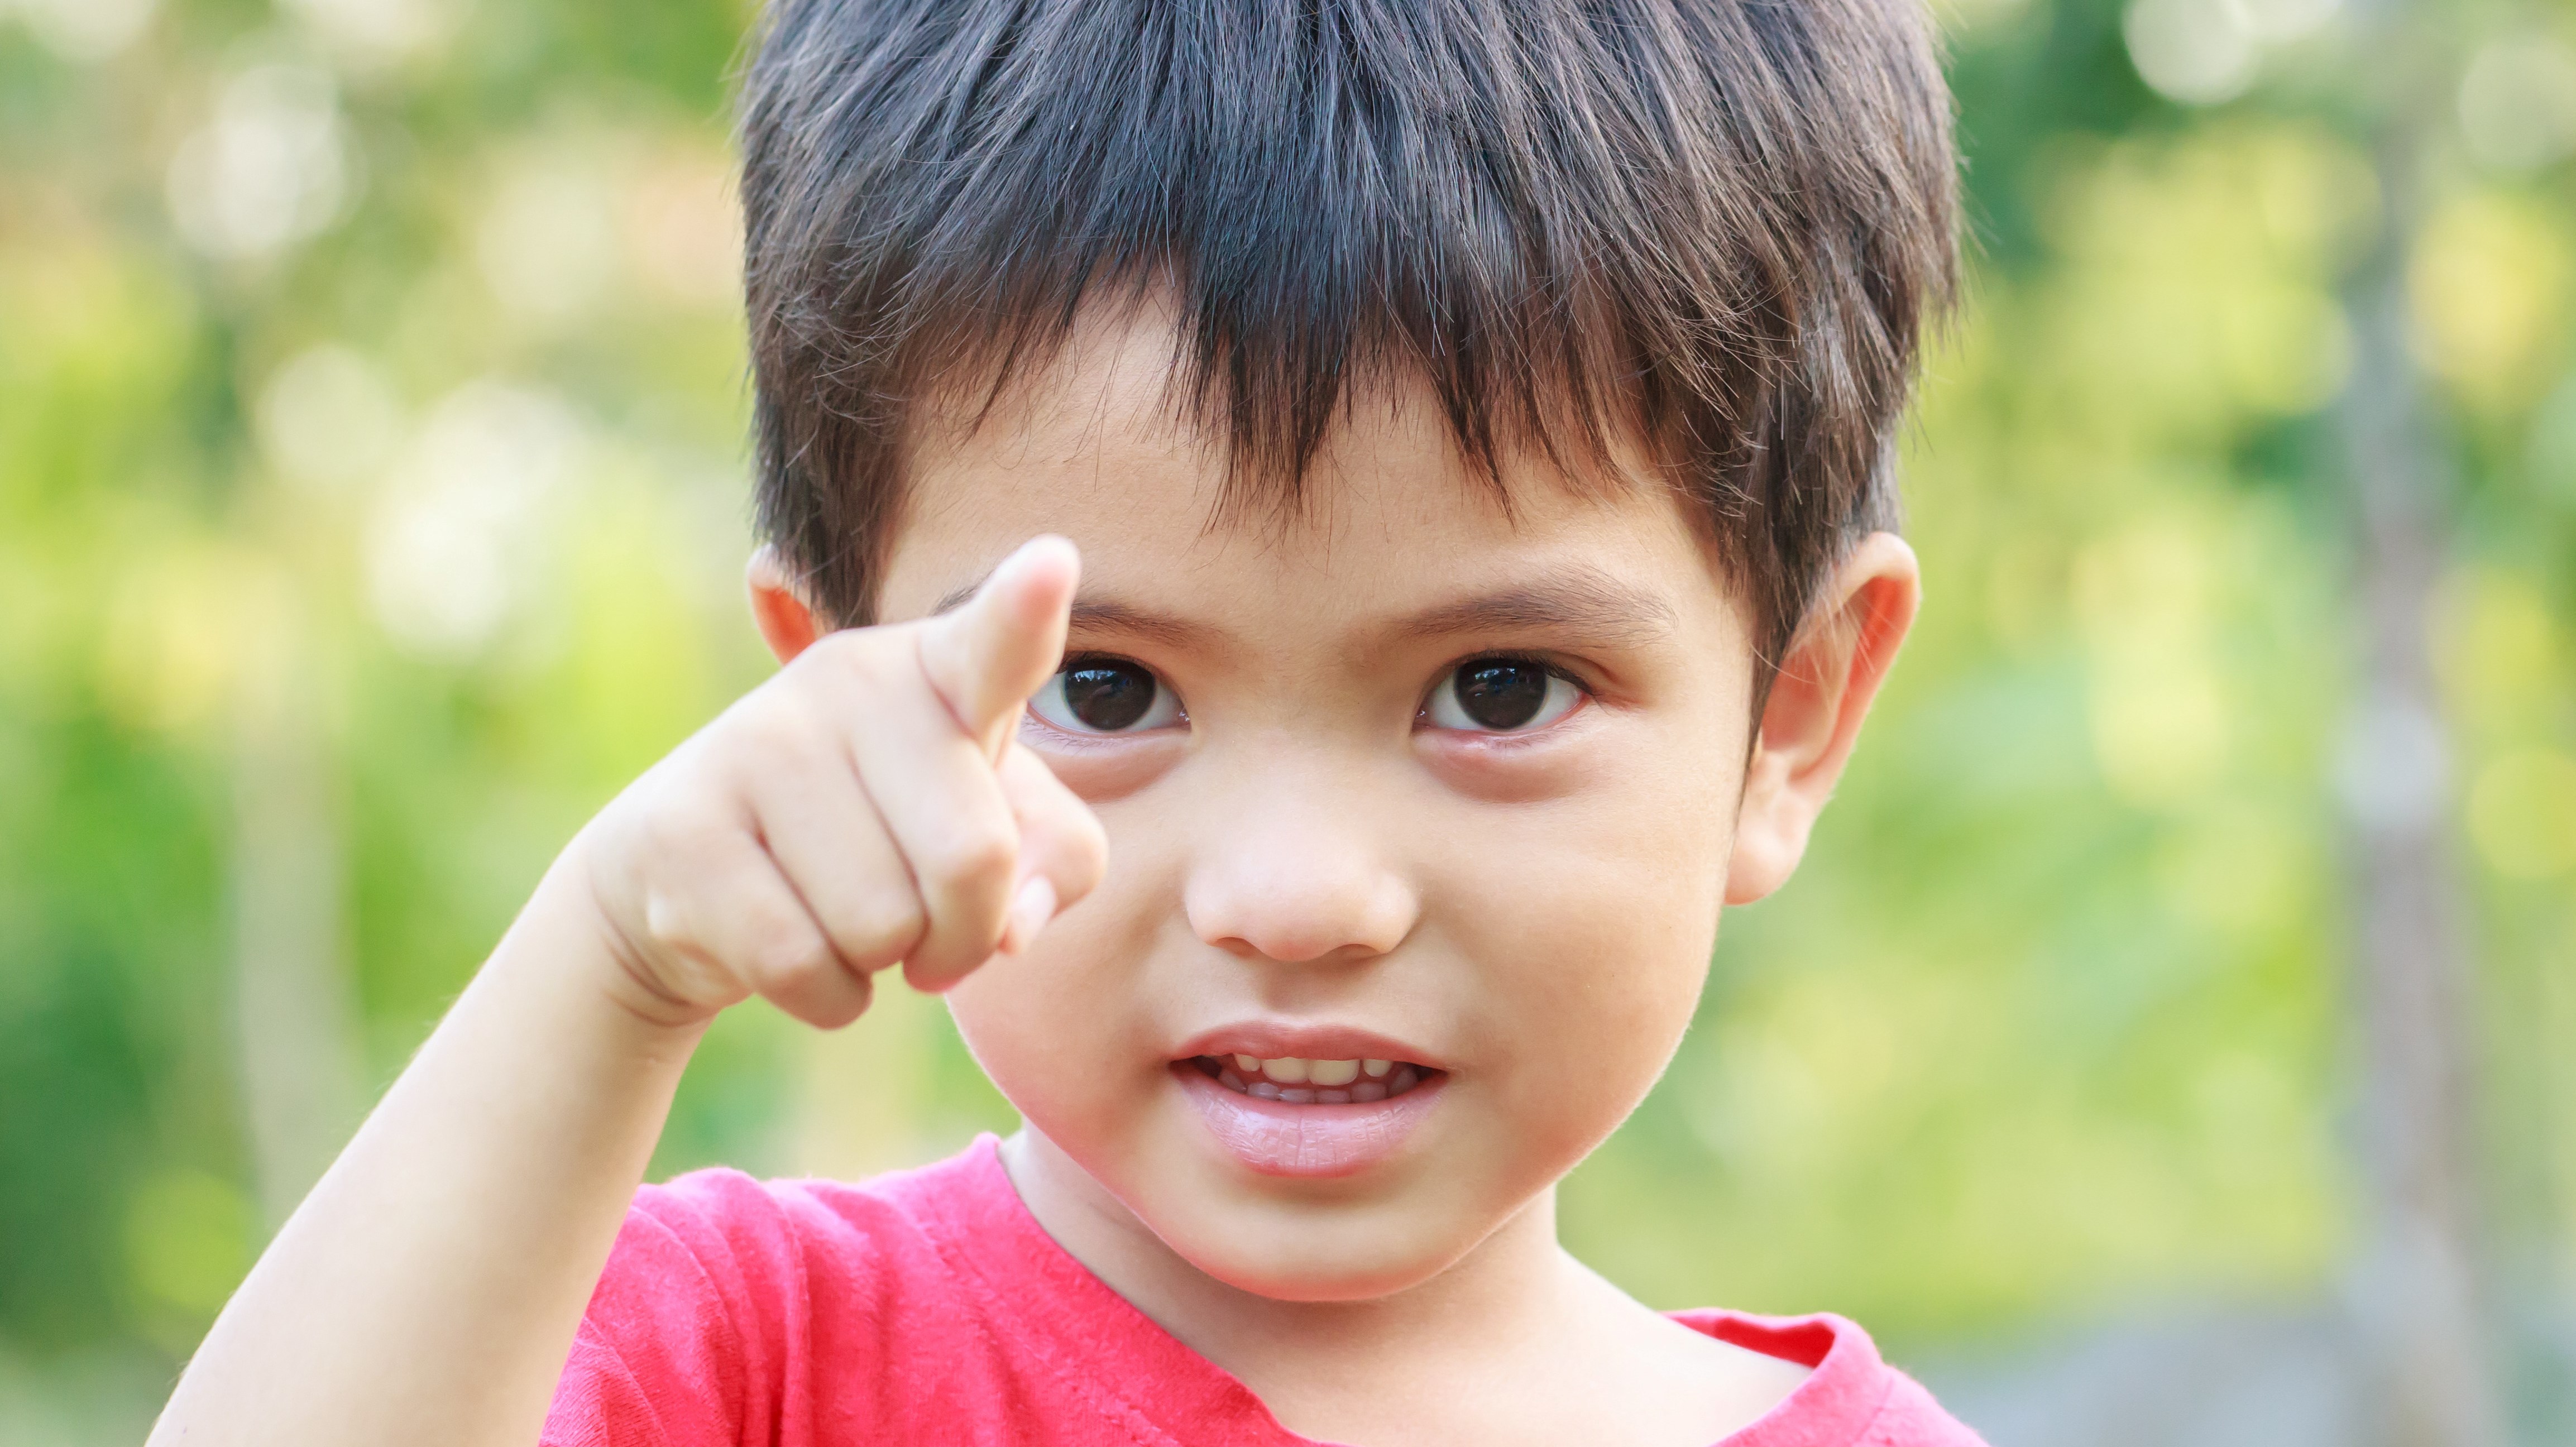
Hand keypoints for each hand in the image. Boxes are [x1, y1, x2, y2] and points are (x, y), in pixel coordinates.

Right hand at [566, 536, 1106, 1027]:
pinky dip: (826, 995)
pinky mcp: (685, 828)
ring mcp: (755, 743)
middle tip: (931, 931)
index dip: (1024, 611)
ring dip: (885, 962)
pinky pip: (803, 966)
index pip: (994, 643)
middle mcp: (846, 681)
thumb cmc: (884, 843)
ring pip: (884, 926)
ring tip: (845, 917)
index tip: (1055, 563)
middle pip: (974, 858)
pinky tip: (796, 949)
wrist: (692, 879)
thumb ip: (1056, 860)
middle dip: (966, 933)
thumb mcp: (993, 833)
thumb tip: (1015, 926)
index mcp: (936, 669)